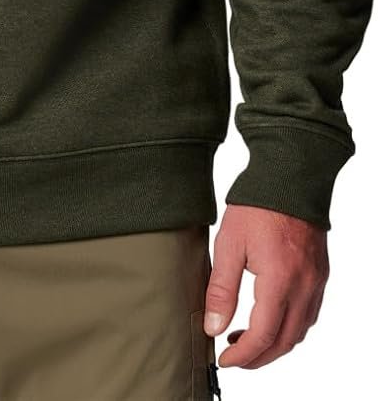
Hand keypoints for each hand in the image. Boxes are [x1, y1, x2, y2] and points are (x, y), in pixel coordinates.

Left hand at [204, 203, 329, 369]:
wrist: (290, 175)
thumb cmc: (257, 205)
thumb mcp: (229, 244)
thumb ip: (222, 289)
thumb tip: (214, 327)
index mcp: (280, 281)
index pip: (263, 335)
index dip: (243, 355)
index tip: (224, 359)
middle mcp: (304, 287)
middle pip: (285, 342)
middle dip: (259, 357)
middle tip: (234, 356)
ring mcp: (316, 281)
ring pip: (300, 331)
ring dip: (275, 343)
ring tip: (246, 337)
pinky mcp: (319, 273)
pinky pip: (309, 313)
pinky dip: (291, 326)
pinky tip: (271, 317)